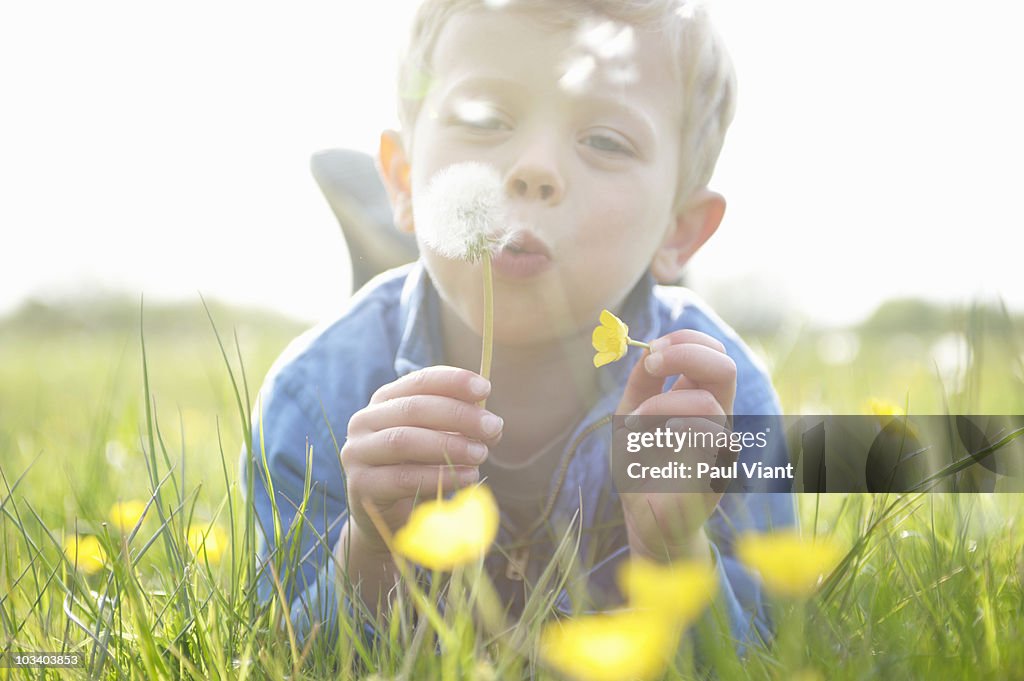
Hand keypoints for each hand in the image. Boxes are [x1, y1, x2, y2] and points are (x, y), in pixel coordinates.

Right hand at [340, 366, 502, 555]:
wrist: (385, 514)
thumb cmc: (417, 468)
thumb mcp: (439, 440)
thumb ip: (462, 427)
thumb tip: (493, 425)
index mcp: (385, 400)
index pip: (419, 381)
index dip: (453, 381)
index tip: (485, 389)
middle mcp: (365, 420)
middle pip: (414, 409)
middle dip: (458, 415)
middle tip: (493, 426)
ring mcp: (358, 452)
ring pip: (404, 441)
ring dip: (449, 445)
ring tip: (481, 454)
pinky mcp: (360, 484)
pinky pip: (403, 478)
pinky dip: (439, 476)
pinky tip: (467, 476)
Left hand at [616, 330, 735, 560]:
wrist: (643, 520)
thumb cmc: (639, 467)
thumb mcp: (629, 416)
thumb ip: (640, 384)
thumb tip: (648, 349)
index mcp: (700, 400)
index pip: (713, 353)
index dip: (685, 340)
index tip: (651, 350)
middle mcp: (717, 419)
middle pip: (726, 365)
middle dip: (686, 353)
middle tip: (651, 365)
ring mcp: (719, 447)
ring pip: (707, 402)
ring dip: (662, 404)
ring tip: (635, 424)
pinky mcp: (714, 475)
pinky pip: (705, 440)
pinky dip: (670, 431)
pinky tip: (647, 441)